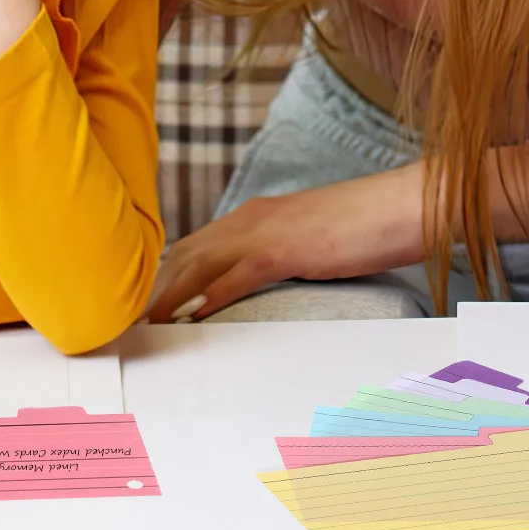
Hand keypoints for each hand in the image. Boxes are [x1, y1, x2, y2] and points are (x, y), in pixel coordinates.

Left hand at [146, 164, 429, 320]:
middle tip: (125, 320)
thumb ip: (279, 254)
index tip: (137, 303)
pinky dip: (213, 295)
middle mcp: (252, 218)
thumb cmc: (364, 225)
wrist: (403, 203)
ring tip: (145, 326)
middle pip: (185, 253)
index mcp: (255, 215)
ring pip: (202, 263)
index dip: (161, 274)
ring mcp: (269, 231)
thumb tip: (259, 280)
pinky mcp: (289, 248)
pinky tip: (194, 316)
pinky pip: (240, 274)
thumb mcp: (309, 240)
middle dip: (153, 287)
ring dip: (170, 295)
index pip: (192, 245)